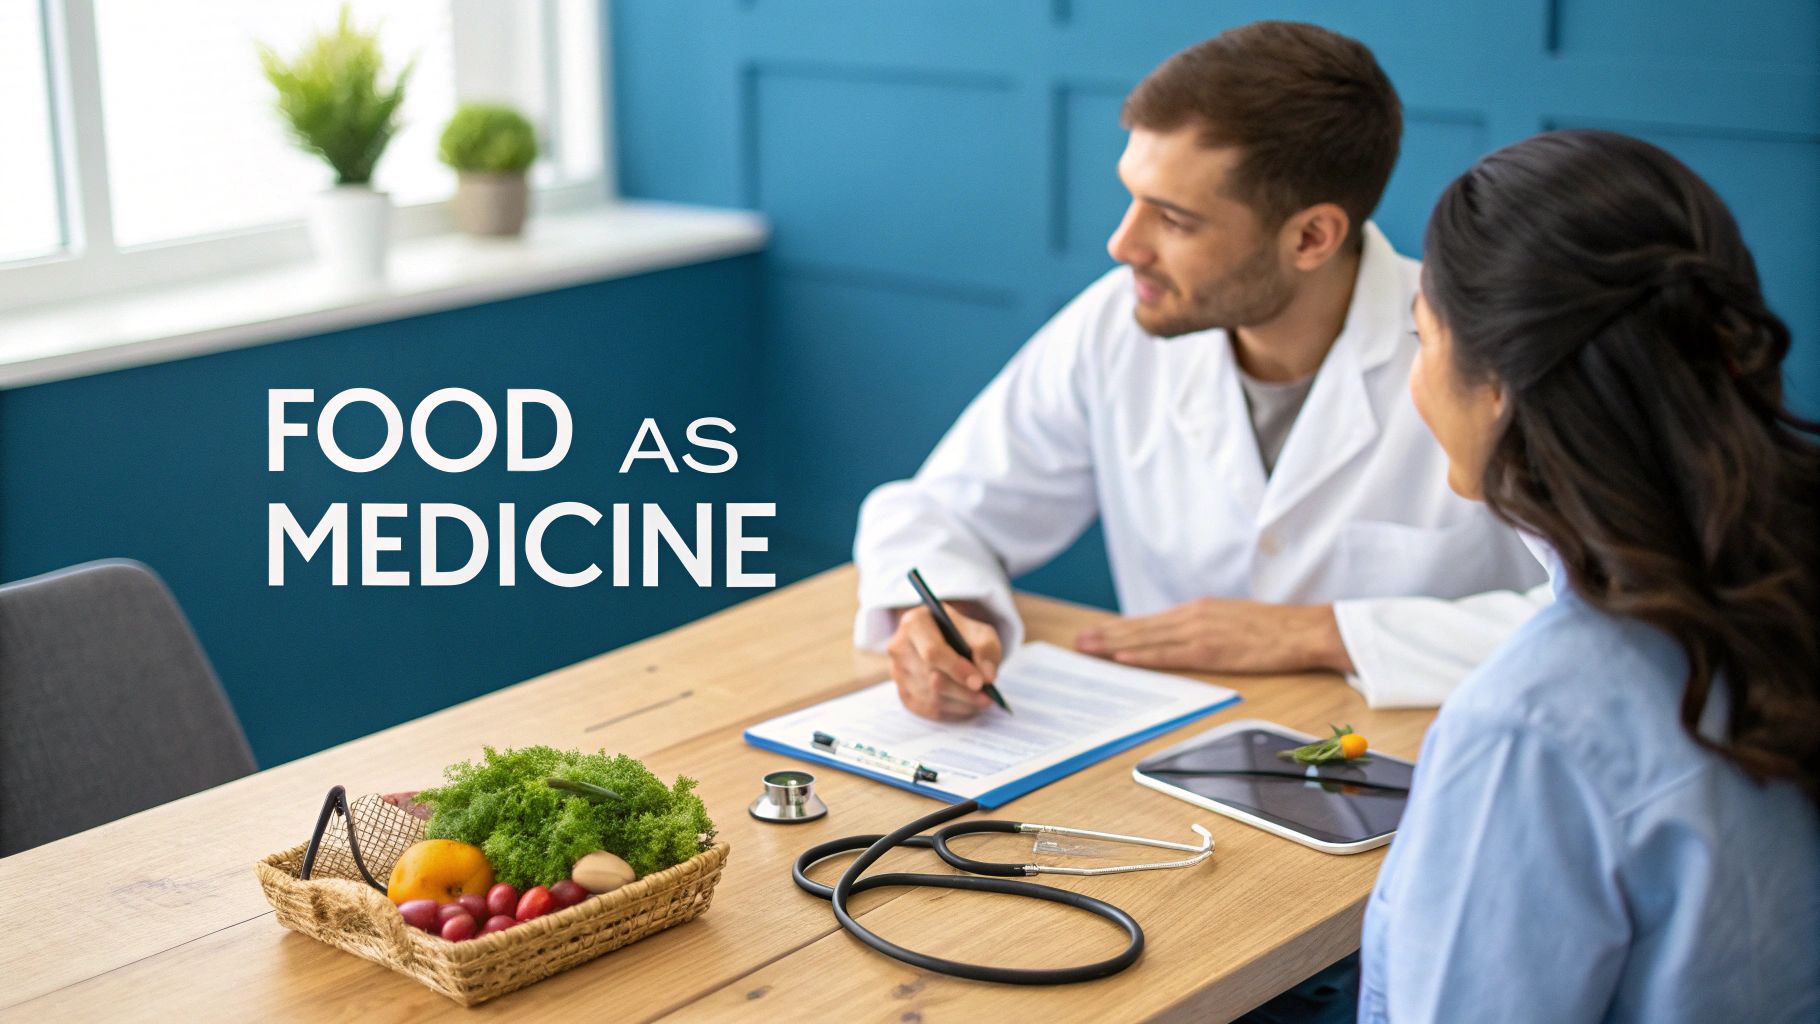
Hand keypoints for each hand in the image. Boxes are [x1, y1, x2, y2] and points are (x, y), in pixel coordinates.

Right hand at [886, 601, 1003, 719]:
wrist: (949, 644)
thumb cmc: (964, 635)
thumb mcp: (981, 633)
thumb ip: (986, 649)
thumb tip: (987, 676)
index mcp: (915, 623)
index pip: (932, 652)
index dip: (957, 669)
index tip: (980, 682)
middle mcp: (899, 648)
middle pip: (932, 679)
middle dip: (964, 691)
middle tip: (988, 696)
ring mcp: (897, 673)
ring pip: (932, 698)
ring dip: (961, 703)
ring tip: (982, 699)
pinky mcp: (902, 693)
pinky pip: (928, 710)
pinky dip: (952, 711)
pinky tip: (967, 704)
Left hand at [1074, 598, 1353, 674]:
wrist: (1304, 629)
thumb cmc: (1275, 629)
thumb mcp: (1233, 620)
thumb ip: (1206, 628)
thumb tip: (1183, 639)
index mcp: (1199, 611)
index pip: (1151, 622)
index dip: (1121, 628)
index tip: (1097, 633)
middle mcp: (1194, 616)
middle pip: (1142, 628)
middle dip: (1108, 635)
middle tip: (1078, 642)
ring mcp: (1201, 632)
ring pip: (1148, 639)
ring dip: (1115, 645)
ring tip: (1088, 648)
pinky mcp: (1212, 649)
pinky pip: (1169, 654)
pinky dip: (1143, 655)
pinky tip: (1122, 658)